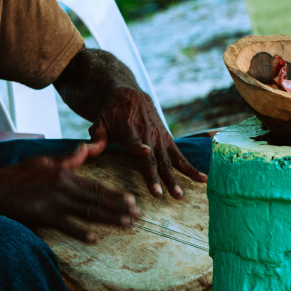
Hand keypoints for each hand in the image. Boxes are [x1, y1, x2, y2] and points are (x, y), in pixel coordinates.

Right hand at [0, 141, 140, 242]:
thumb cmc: (20, 174)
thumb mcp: (45, 161)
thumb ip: (69, 158)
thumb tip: (86, 147)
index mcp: (65, 174)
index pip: (96, 186)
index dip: (115, 194)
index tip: (132, 199)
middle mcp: (64, 188)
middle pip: (97, 200)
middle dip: (120, 208)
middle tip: (137, 215)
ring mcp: (56, 204)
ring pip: (88, 212)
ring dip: (109, 219)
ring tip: (126, 224)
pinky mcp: (46, 217)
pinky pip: (67, 226)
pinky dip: (81, 233)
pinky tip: (95, 238)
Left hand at [87, 87, 205, 198]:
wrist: (130, 95)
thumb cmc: (111, 113)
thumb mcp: (100, 121)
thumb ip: (96, 137)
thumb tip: (87, 150)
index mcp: (129, 130)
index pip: (134, 140)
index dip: (139, 146)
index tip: (145, 152)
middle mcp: (147, 136)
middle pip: (153, 158)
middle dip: (158, 177)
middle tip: (162, 194)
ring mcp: (160, 139)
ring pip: (169, 161)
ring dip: (176, 178)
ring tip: (180, 194)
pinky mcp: (168, 140)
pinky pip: (180, 156)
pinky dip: (191, 168)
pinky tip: (203, 179)